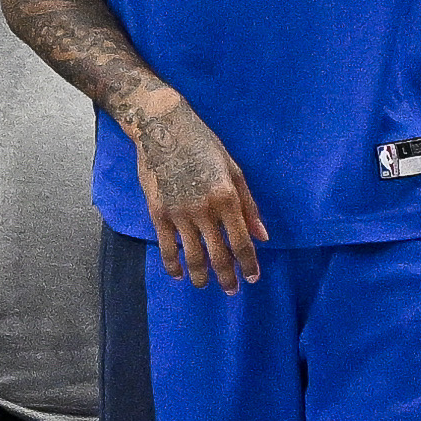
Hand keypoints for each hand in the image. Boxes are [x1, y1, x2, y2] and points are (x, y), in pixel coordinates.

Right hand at [126, 95, 266, 289]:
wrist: (164, 130)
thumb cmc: (204, 146)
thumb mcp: (234, 170)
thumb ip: (249, 206)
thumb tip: (262, 236)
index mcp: (227, 198)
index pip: (241, 242)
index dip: (248, 264)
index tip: (252, 278)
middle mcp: (204, 210)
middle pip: (218, 255)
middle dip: (227, 277)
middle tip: (231, 290)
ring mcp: (179, 214)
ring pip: (192, 256)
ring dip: (201, 276)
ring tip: (204, 285)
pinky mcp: (158, 213)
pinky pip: (167, 247)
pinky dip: (173, 265)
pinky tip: (179, 274)